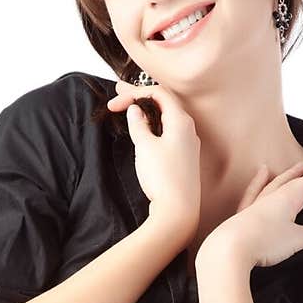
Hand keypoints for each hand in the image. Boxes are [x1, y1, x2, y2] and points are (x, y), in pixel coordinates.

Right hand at [106, 79, 200, 245]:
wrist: (179, 211)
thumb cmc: (163, 178)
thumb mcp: (145, 146)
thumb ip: (139, 124)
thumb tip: (136, 110)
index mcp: (181, 121)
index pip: (158, 93)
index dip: (134, 93)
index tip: (114, 104)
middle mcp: (188, 129)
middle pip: (163, 103)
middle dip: (140, 96)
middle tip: (118, 91)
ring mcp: (188, 144)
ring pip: (166, 118)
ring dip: (146, 111)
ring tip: (129, 107)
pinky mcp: (185, 157)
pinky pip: (169, 132)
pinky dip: (154, 125)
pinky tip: (144, 129)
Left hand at [200, 154, 302, 269]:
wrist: (229, 250)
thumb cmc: (264, 242)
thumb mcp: (297, 239)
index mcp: (288, 199)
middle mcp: (272, 198)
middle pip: (291, 182)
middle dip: (302, 174)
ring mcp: (255, 206)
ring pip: (271, 186)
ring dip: (281, 177)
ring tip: (285, 170)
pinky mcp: (241, 216)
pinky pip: (251, 195)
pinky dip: (256, 185)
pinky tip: (258, 179)